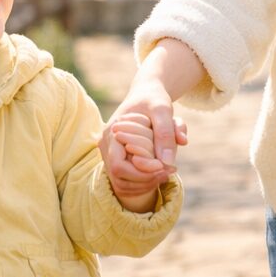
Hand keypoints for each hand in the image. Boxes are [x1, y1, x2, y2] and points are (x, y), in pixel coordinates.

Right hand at [100, 77, 187, 198]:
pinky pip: (126, 179)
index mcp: (112, 132)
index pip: (119, 166)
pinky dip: (144, 180)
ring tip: (167, 171)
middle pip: (119, 177)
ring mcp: (109, 151)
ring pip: (122, 182)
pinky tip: (160, 171)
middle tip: (170, 172)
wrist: (147, 93)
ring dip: (146, 183)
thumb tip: (167, 162)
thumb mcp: (163, 110)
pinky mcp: (117, 156)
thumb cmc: (154, 99)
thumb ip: (166, 133)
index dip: (142, 172)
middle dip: (146, 179)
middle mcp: (105, 143)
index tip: (165, 167)